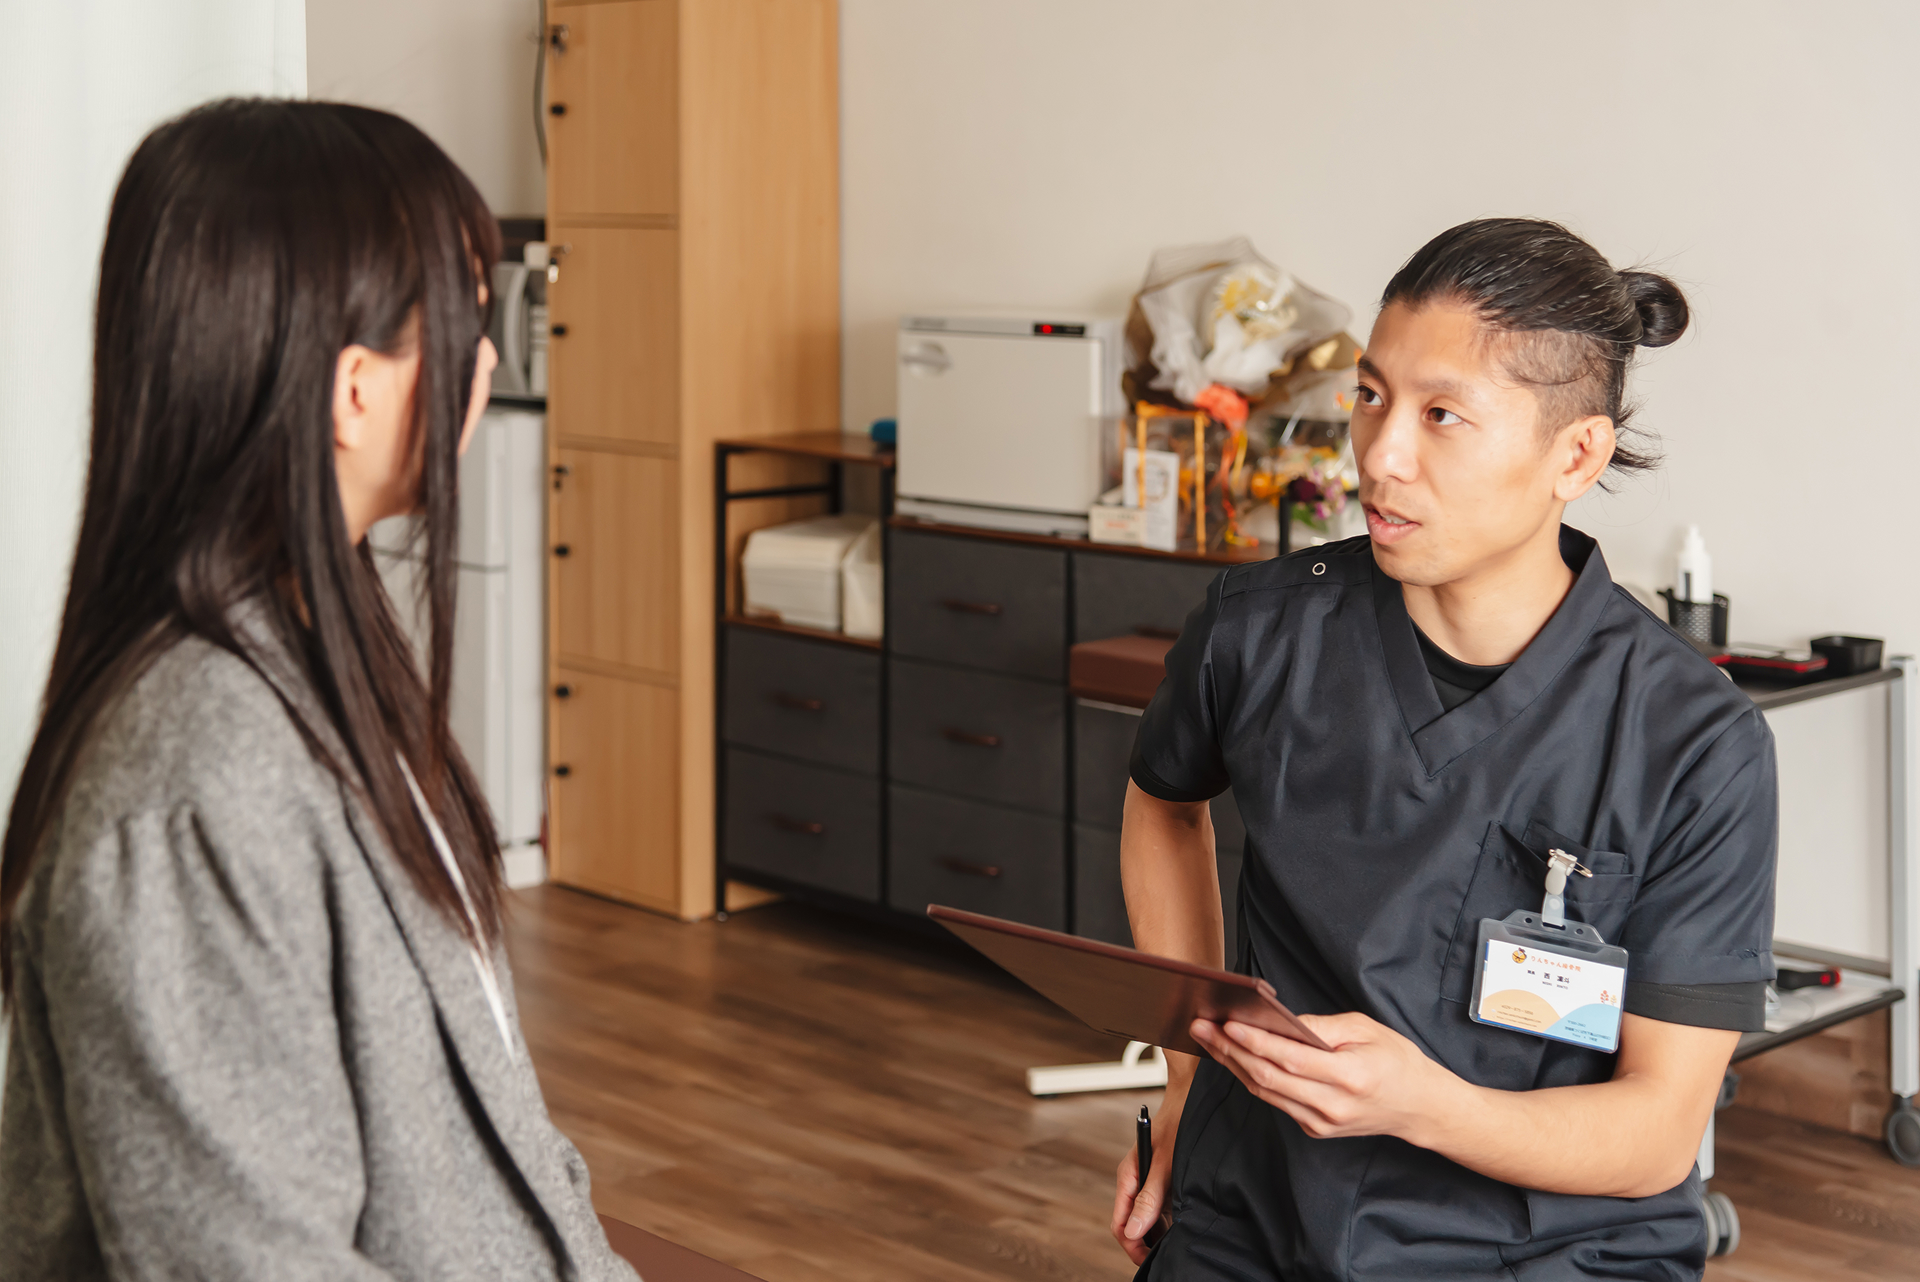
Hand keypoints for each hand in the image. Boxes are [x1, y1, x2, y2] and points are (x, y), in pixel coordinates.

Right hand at [1110, 1108, 1176, 1264]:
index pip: (1120, 1223)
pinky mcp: (1165, 1182)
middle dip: (1147, 1243)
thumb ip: (1149, 1197)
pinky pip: (1163, 1208)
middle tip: (1169, 1255)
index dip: (1132, 1245)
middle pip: (1133, 1224)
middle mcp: (1137, 1182)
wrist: (1191, 1098)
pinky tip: (1186, 1224)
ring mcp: (1150, 1183)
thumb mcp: (1165, 1164)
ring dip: (1161, 1232)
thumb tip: (1134, 1230)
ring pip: (1149, 1219)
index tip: (1149, 1260)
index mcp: (1128, 1177)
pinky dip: (1172, 1220)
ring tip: (1181, 1241)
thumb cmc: (1177, 1124)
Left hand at [1190, 1013, 1456, 1143]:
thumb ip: (1322, 1027)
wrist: (1419, 1107)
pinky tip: (1233, 1057)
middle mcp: (1332, 1105)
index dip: (1254, 1042)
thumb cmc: (1396, 1062)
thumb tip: (1280, 1020)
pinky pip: (1275, 1100)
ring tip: (1208, 1038)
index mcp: (1349, 1077)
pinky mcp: (1314, 1129)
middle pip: (1268, 1077)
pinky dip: (1251, 1077)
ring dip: (1232, 1064)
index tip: (1226, 1023)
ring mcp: (1321, 1122)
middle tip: (1201, 1026)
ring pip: (1265, 1092)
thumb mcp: (1366, 1029)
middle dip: (1229, 1050)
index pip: (1289, 1059)